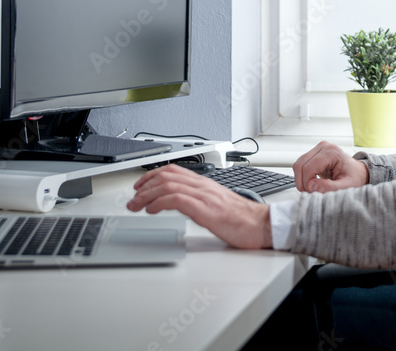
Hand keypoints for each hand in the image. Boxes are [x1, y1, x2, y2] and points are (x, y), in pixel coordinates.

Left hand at [126, 164, 270, 248]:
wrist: (262, 225)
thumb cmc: (243, 219)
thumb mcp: (217, 205)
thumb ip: (200, 201)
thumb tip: (183, 205)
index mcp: (205, 184)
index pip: (173, 170)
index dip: (151, 176)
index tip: (140, 186)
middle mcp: (203, 186)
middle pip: (166, 175)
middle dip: (144, 186)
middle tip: (132, 199)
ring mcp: (204, 196)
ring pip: (167, 185)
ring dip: (146, 195)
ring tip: (136, 205)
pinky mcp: (205, 209)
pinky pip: (176, 199)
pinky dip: (159, 203)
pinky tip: (152, 211)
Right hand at [292, 140, 368, 192]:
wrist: (358, 172)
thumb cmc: (354, 178)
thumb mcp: (346, 186)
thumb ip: (329, 187)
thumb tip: (311, 186)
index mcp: (332, 152)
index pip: (309, 167)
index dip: (307, 182)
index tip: (313, 192)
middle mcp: (323, 147)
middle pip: (300, 165)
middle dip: (302, 182)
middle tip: (311, 192)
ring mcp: (317, 149)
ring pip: (298, 165)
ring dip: (301, 179)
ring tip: (312, 188)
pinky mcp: (314, 154)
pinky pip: (301, 165)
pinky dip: (303, 176)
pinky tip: (312, 183)